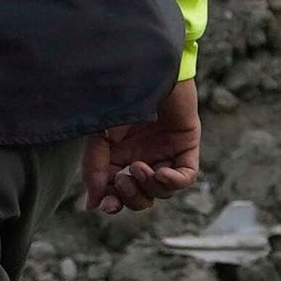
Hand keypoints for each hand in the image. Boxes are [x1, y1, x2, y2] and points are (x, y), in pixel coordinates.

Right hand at [82, 77, 203, 216]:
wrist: (144, 74)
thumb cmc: (118, 99)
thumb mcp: (99, 139)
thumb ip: (95, 171)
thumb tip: (93, 206)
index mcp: (121, 158)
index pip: (120, 192)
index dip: (115, 203)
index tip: (108, 205)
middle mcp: (145, 158)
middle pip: (143, 198)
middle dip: (132, 197)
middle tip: (123, 179)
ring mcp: (166, 153)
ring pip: (163, 191)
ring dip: (149, 186)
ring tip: (139, 166)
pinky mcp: (186, 147)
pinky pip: (185, 177)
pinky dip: (173, 181)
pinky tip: (160, 172)